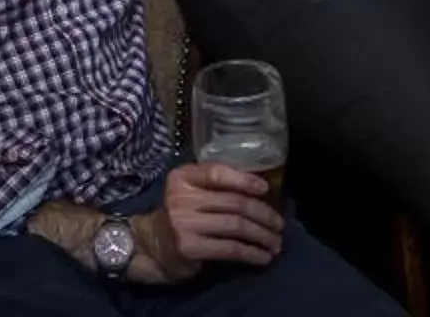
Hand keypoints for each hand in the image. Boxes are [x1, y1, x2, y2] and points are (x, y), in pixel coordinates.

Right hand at [129, 164, 281, 282]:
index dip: (245, 180)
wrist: (150, 246)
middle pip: (234, 202)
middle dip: (263, 213)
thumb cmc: (180, 215)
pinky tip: (263, 257)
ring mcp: (184, 224)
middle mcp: (181, 198)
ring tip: (276, 242)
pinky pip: (230, 248)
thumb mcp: (191, 192)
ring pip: (236, 226)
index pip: (218, 172)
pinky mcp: (190, 248)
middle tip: (279, 224)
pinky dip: (251, 253)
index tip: (266, 189)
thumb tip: (262, 190)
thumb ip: (216, 186)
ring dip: (262, 235)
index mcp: (182, 177)